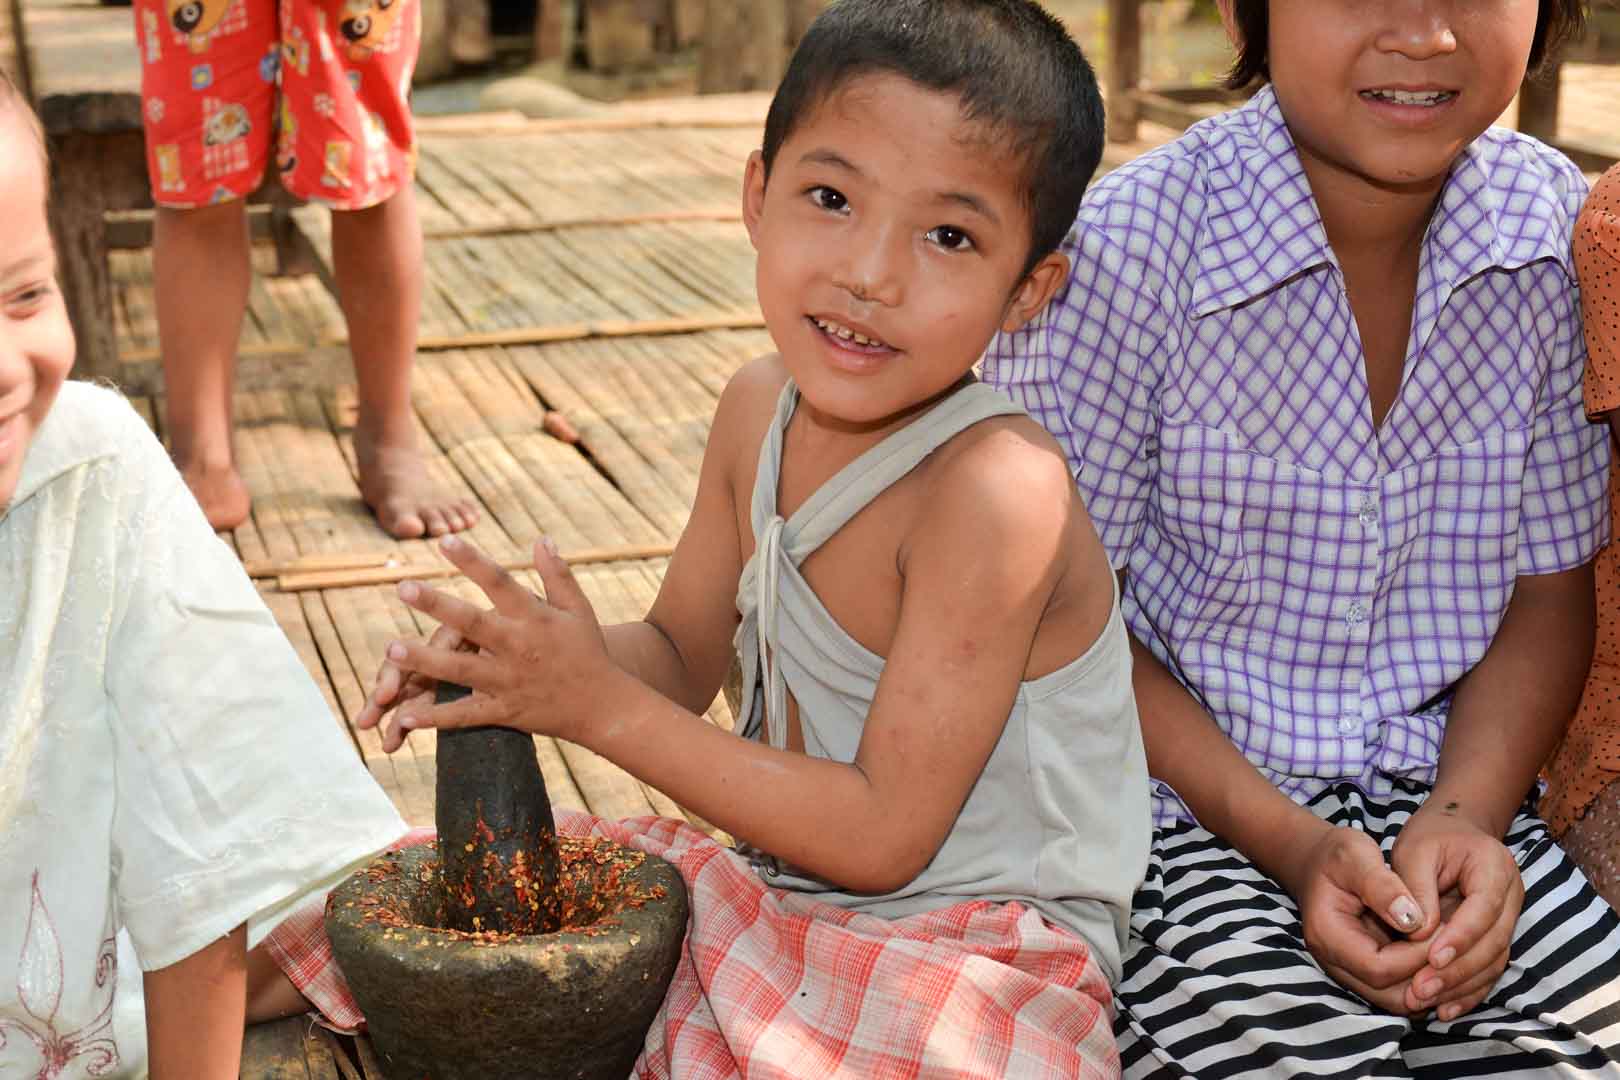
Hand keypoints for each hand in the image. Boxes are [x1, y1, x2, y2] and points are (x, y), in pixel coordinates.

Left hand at [363, 536, 613, 750]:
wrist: (603, 707)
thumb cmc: (588, 652)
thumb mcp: (579, 609)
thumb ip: (558, 574)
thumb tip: (541, 538)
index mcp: (535, 618)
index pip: (500, 583)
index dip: (473, 561)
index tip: (444, 541)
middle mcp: (519, 648)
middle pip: (472, 624)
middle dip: (437, 606)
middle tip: (404, 587)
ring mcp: (508, 681)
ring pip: (460, 670)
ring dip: (425, 661)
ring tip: (390, 649)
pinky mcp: (503, 711)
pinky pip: (465, 715)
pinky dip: (436, 718)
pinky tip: (404, 717)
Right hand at [1289, 824, 1433, 1014]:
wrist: (1317, 860)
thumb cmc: (1336, 855)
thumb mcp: (1356, 856)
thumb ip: (1382, 885)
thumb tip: (1413, 919)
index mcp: (1327, 935)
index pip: (1378, 968)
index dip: (1416, 957)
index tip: (1443, 930)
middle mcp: (1333, 961)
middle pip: (1387, 993)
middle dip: (1426, 976)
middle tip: (1452, 945)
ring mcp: (1347, 970)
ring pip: (1395, 999)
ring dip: (1427, 983)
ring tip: (1449, 952)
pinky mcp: (1362, 970)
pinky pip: (1397, 989)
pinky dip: (1421, 979)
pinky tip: (1437, 954)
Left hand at [1390, 800, 1522, 1020]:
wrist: (1452, 831)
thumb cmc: (1429, 838)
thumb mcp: (1414, 851)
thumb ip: (1416, 888)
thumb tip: (1417, 932)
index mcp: (1494, 867)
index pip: (1484, 908)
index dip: (1460, 936)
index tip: (1431, 958)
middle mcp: (1511, 895)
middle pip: (1494, 941)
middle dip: (1458, 970)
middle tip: (1421, 989)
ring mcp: (1509, 918)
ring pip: (1494, 961)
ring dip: (1461, 986)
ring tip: (1425, 1003)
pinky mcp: (1498, 936)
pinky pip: (1488, 969)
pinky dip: (1468, 991)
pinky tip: (1444, 1009)